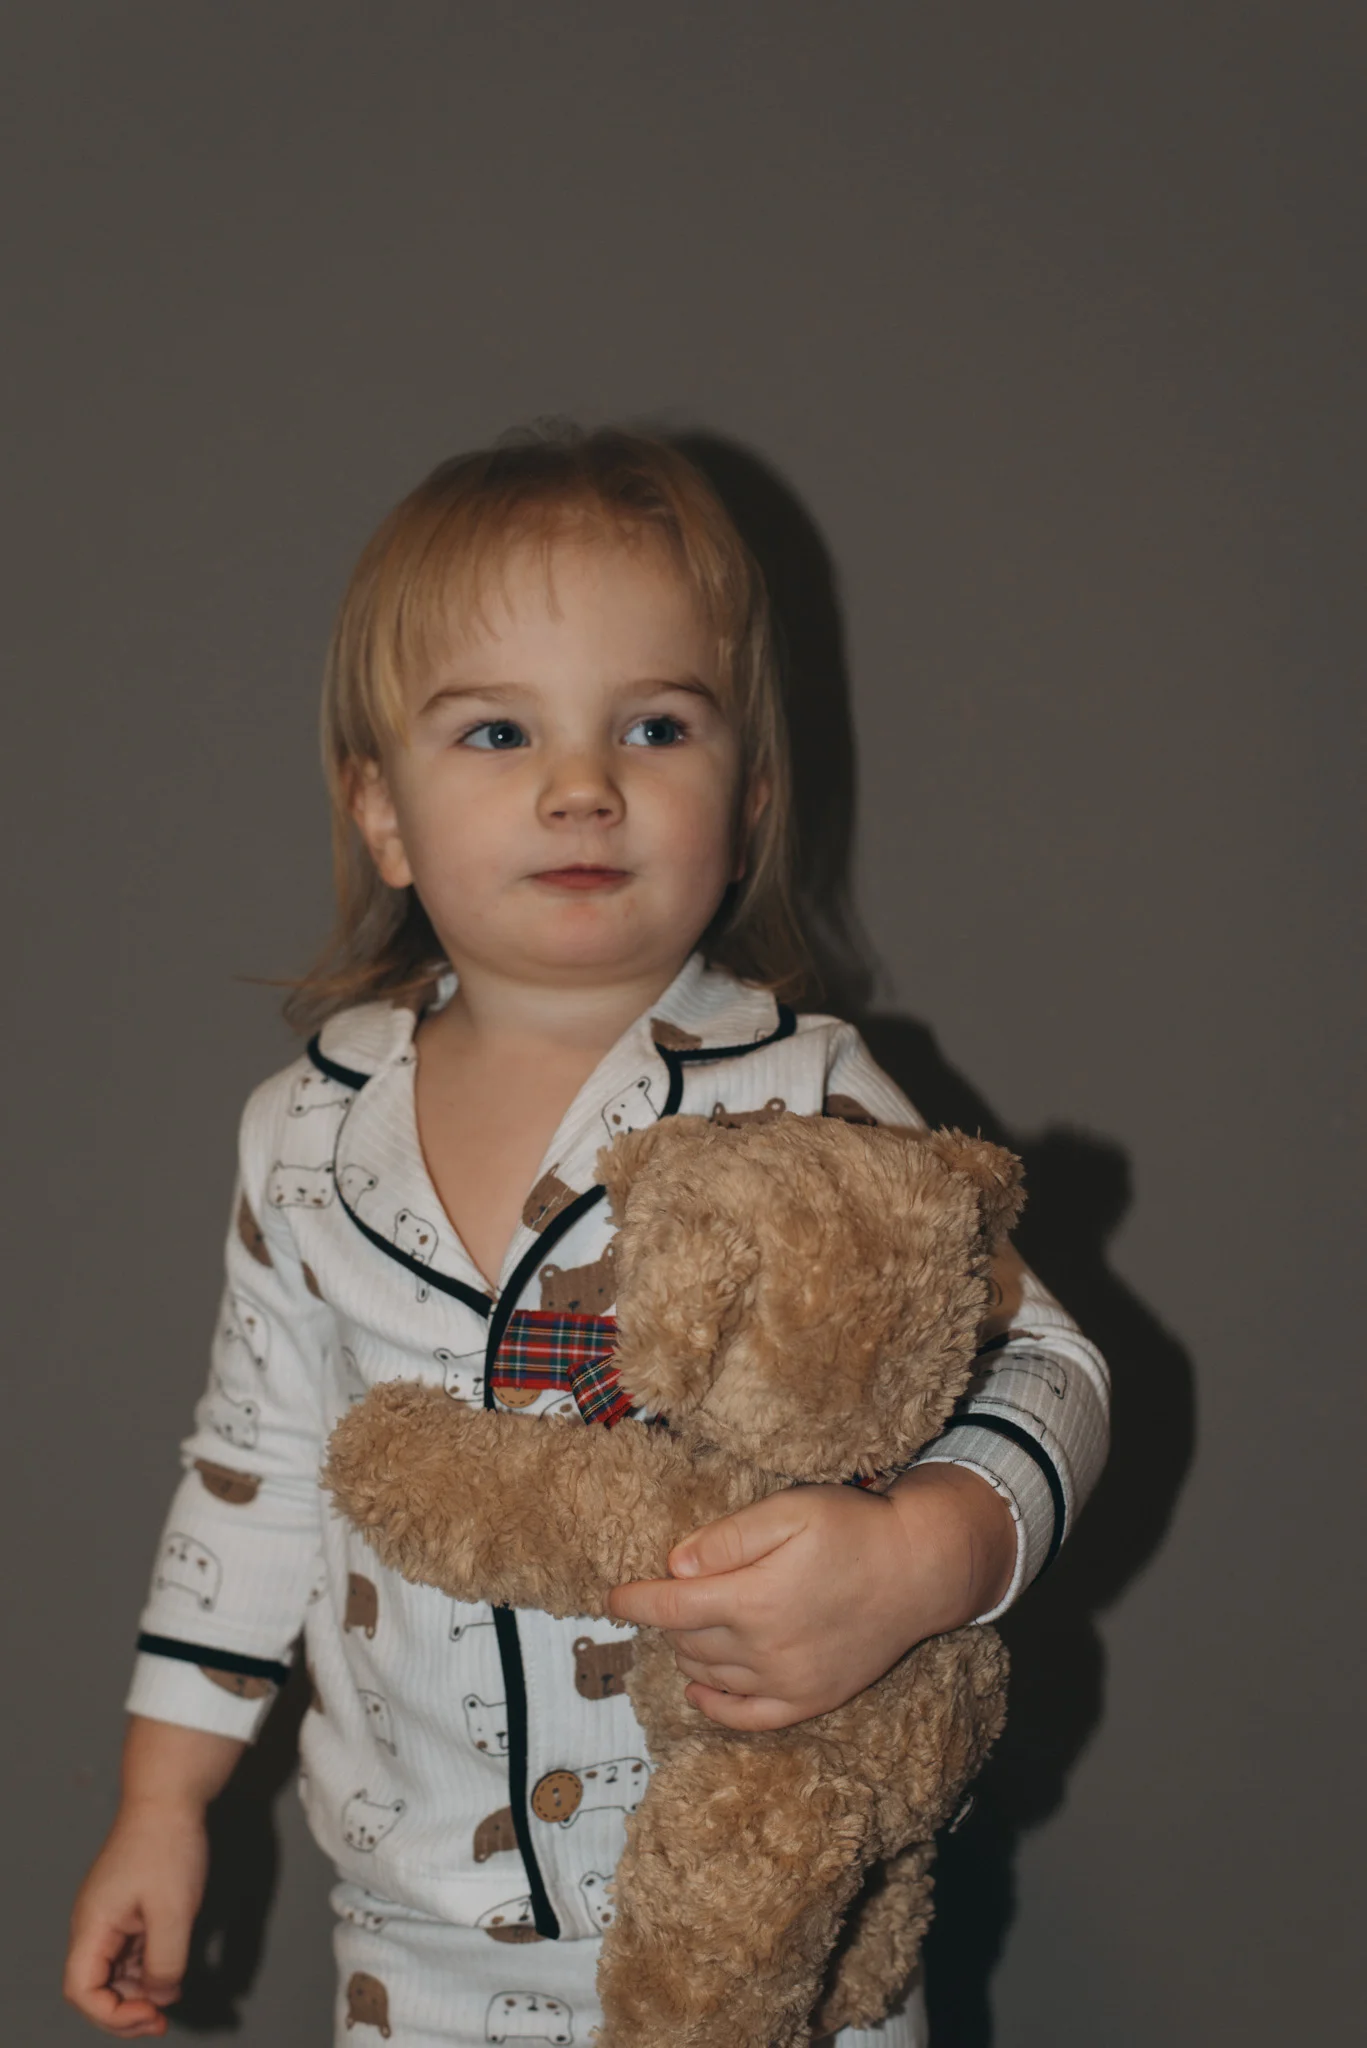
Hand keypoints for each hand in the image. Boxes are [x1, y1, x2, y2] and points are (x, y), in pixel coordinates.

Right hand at [64, 1800, 208, 2037]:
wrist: (170, 1796)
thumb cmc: (167, 1847)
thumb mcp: (174, 1912)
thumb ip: (165, 1963)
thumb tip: (160, 1998)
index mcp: (93, 1926)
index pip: (82, 1990)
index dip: (111, 2014)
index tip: (151, 2014)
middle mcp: (94, 1925)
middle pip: (95, 1987)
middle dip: (125, 2010)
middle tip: (161, 2021)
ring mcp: (109, 1916)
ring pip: (115, 1971)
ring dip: (139, 1991)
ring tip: (171, 1996)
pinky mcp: (127, 1908)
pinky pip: (130, 1951)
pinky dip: (147, 1967)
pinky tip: (172, 1971)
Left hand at [607, 1464, 1015, 1730]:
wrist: (920, 1570)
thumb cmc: (853, 1530)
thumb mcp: (789, 1510)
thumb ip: (729, 1538)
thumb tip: (675, 1566)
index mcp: (753, 1599)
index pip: (670, 1608)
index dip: (634, 1601)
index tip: (614, 1596)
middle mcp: (763, 1649)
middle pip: (687, 1640)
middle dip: (667, 1618)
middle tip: (667, 1596)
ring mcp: (787, 1681)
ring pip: (710, 1675)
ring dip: (687, 1652)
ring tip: (688, 1627)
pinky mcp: (810, 1699)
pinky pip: (747, 1717)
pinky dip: (715, 1707)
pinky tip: (700, 1691)